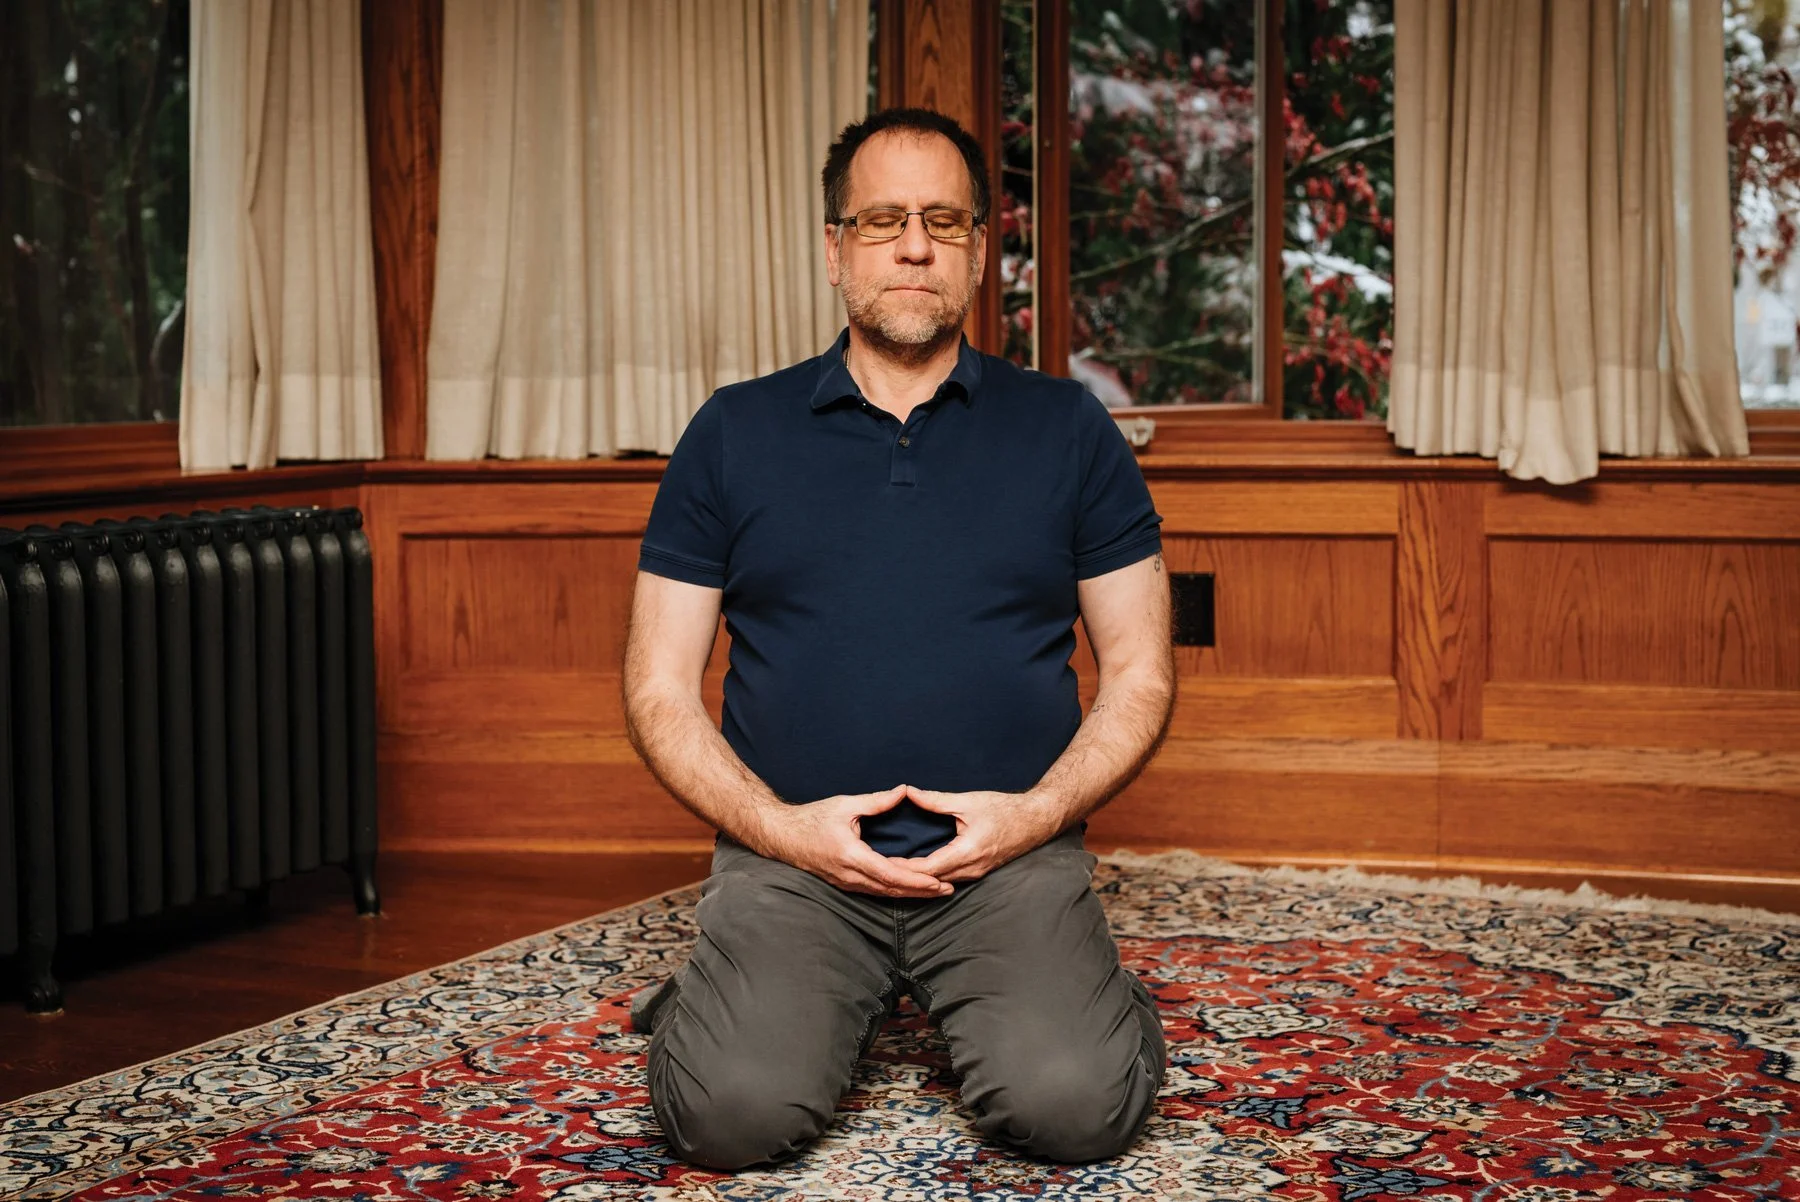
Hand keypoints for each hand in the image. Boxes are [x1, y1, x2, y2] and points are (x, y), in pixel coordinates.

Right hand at [766, 785, 952, 898]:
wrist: (782, 836)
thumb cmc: (812, 818)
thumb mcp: (845, 805)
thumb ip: (876, 801)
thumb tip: (903, 791)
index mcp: (852, 856)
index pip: (891, 874)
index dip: (917, 880)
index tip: (939, 881)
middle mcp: (849, 875)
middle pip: (891, 890)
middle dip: (921, 891)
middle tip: (947, 890)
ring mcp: (845, 882)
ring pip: (883, 894)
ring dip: (910, 894)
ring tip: (935, 892)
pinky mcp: (843, 883)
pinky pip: (873, 891)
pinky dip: (894, 891)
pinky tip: (908, 889)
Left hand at [890, 785, 1064, 883]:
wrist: (1036, 820)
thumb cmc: (1005, 809)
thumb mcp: (968, 801)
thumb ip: (936, 800)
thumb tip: (909, 793)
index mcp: (968, 852)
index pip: (928, 868)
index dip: (904, 868)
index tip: (882, 862)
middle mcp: (972, 869)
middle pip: (931, 881)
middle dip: (906, 877)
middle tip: (879, 871)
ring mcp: (977, 873)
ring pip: (940, 883)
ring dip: (918, 879)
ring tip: (893, 872)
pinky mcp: (979, 872)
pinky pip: (950, 879)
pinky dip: (932, 876)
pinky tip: (918, 869)